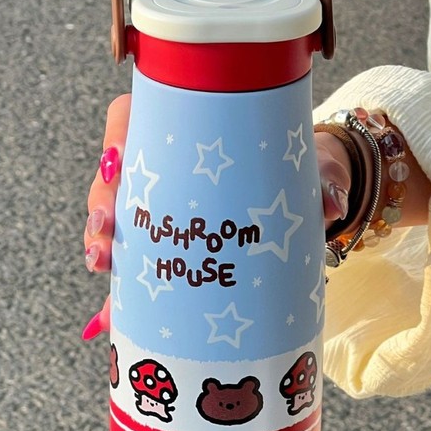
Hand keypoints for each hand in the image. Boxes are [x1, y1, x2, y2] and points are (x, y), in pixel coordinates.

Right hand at [80, 94, 352, 339]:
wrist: (303, 200)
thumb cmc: (297, 171)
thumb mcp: (310, 170)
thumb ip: (321, 182)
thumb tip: (330, 204)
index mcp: (188, 133)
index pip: (135, 115)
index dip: (117, 132)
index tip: (122, 155)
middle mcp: (165, 169)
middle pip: (114, 173)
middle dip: (101, 198)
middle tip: (106, 226)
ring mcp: (160, 209)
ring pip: (114, 216)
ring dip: (99, 240)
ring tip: (102, 261)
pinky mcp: (167, 248)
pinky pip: (135, 266)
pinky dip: (119, 291)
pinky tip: (108, 314)